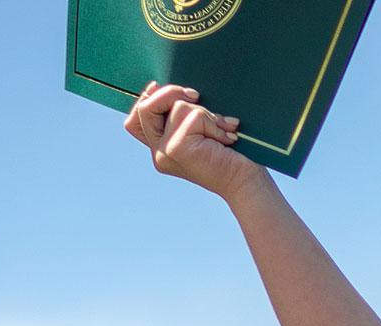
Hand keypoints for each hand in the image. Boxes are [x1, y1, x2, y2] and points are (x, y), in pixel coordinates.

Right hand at [122, 82, 266, 200]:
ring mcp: (165, 152)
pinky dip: (215, 122)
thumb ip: (187, 117)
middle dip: (170, 92)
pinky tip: (227, 138)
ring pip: (178, 107)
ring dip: (208, 114)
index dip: (145, 98)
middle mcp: (159, 153)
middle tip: (196, 96)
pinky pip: (194, 115)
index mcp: (163, 149)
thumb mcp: (204, 132)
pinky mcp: (177, 148)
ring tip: (225, 131)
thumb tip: (178, 91)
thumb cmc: (232, 157)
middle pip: (145, 108)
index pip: (135, 122)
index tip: (161, 87)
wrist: (245, 183)